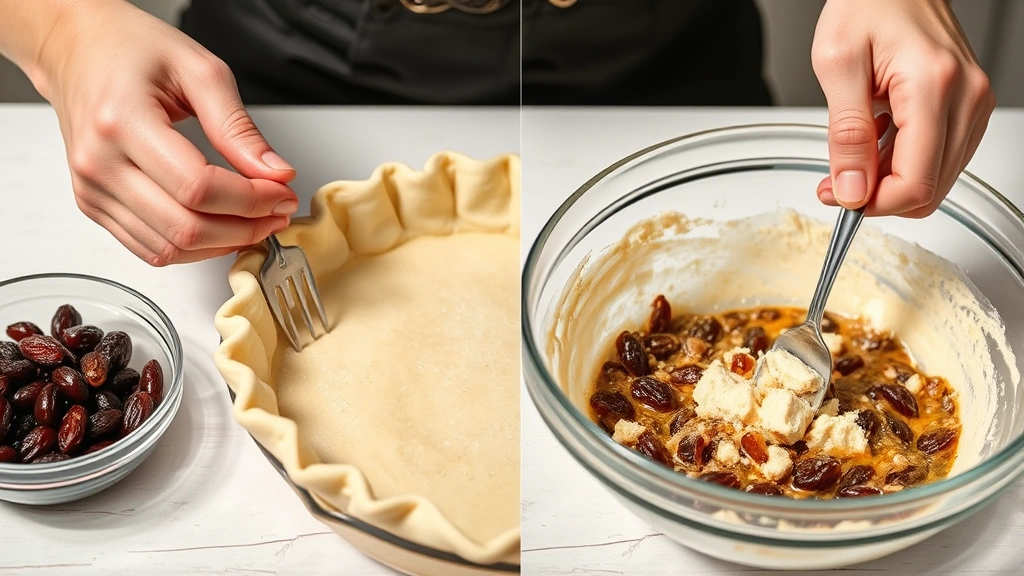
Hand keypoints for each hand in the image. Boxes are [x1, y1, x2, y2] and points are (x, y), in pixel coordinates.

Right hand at [34, 1, 297, 264]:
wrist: (77, 50)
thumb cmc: (130, 50)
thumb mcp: (199, 71)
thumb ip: (239, 128)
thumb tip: (274, 173)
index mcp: (122, 121)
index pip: (198, 188)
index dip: (251, 200)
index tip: (282, 193)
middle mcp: (99, 162)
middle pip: (185, 227)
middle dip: (245, 227)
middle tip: (277, 211)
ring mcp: (92, 189)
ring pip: (169, 249)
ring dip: (222, 244)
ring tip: (256, 221)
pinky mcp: (93, 205)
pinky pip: (151, 249)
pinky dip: (194, 248)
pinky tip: (221, 227)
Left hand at [811, 0, 994, 217]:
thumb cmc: (866, 4)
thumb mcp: (837, 65)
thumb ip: (845, 134)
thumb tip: (851, 190)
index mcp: (934, 86)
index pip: (916, 182)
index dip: (874, 204)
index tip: (839, 197)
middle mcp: (966, 97)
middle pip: (930, 189)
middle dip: (879, 196)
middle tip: (837, 182)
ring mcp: (973, 102)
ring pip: (937, 179)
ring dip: (890, 180)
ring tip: (854, 153)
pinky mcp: (969, 105)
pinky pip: (941, 157)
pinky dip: (905, 162)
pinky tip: (878, 140)